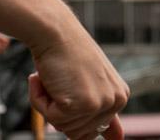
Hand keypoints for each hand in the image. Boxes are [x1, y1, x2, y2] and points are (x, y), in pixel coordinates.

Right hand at [26, 19, 128, 139]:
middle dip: (59, 110)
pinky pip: (50, 119)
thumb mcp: (91, 82)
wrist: (54, 30)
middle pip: (76, 132)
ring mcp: (99, 104)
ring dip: (48, 104)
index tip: (71, 94)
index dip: (75, 115)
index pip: (95, 131)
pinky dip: (40, 101)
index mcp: (120, 97)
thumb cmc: (67, 54)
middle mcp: (115, 101)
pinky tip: (45, 79)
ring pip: (62, 127)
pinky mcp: (80, 105)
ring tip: (53, 78)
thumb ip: (103, 112)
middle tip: (59, 81)